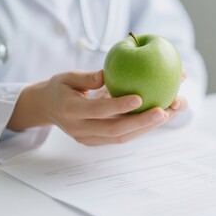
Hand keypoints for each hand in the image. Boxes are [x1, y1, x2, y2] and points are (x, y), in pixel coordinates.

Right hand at [7, 70, 184, 145]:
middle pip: (114, 131)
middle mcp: (80, 129)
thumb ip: (86, 77)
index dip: (118, 106)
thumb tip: (108, 74)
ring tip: (168, 115)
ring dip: (146, 128)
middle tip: (164, 111)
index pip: (97, 110)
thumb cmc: (59, 88)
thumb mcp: (66, 76)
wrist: (47, 109)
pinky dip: (139, 129)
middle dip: (141, 122)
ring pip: (121, 138)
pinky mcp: (97, 141)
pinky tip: (156, 119)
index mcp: (70, 110)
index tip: (140, 97)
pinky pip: (120, 137)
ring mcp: (89, 139)